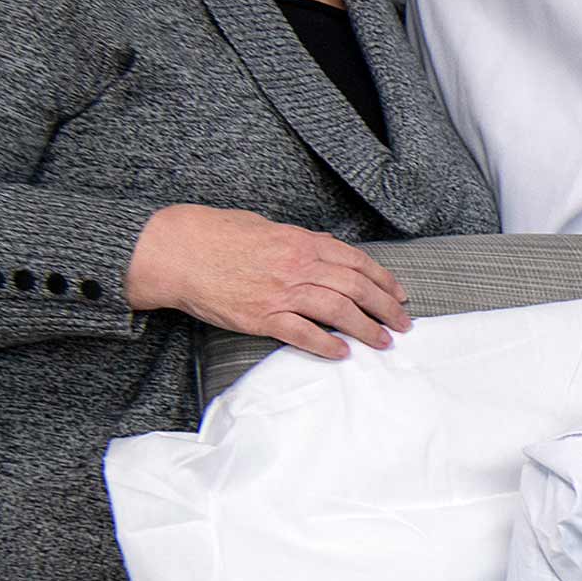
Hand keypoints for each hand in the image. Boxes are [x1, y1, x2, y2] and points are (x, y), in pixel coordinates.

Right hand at [125, 205, 411, 359]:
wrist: (178, 251)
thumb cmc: (218, 234)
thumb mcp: (266, 227)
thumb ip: (299, 241)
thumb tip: (324, 250)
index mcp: (303, 242)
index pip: (357, 262)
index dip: (384, 280)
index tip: (399, 294)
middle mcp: (299, 266)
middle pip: (357, 288)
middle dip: (386, 308)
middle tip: (403, 324)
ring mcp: (282, 293)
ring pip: (339, 311)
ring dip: (366, 329)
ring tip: (382, 342)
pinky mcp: (262, 317)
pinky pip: (304, 334)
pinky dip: (327, 345)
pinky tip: (342, 353)